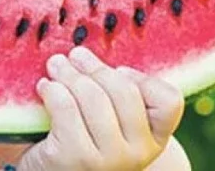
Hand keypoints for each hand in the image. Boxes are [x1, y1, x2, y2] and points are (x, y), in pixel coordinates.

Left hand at [18, 47, 184, 170]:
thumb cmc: (84, 141)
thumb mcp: (111, 123)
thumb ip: (114, 95)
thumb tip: (89, 54)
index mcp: (154, 140)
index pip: (169, 101)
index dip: (143, 79)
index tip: (118, 70)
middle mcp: (138, 154)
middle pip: (124, 91)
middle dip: (94, 67)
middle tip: (74, 55)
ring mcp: (108, 160)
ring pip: (93, 96)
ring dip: (68, 74)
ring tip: (56, 65)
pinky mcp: (75, 158)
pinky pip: (65, 107)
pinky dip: (52, 90)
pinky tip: (45, 88)